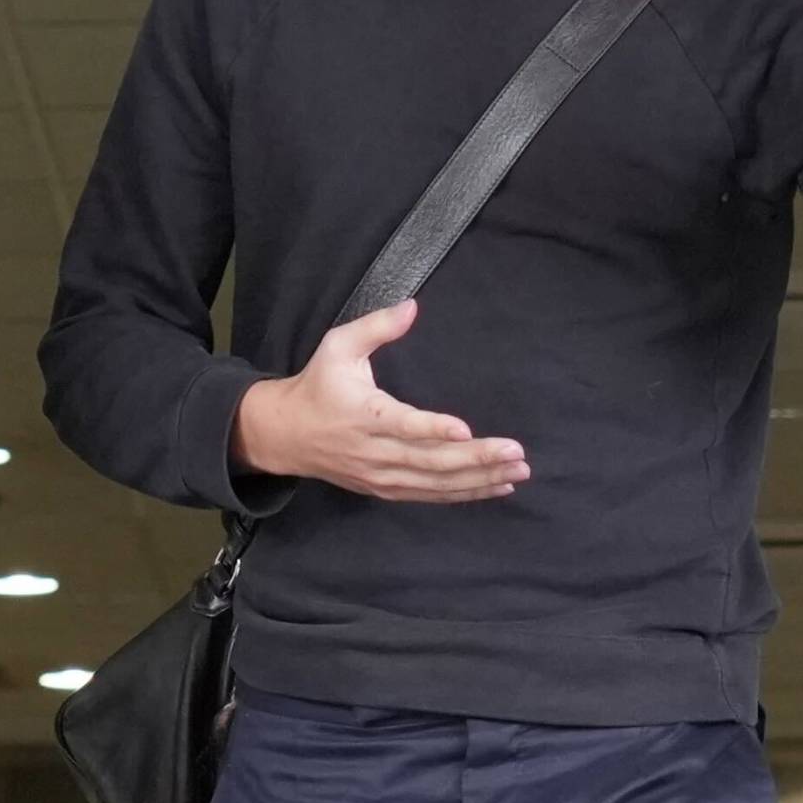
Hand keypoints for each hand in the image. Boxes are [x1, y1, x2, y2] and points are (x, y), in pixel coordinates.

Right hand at [231, 299, 527, 503]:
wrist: (285, 435)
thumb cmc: (317, 385)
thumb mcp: (337, 346)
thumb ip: (376, 327)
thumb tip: (412, 306)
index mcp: (363, 414)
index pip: (402, 425)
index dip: (432, 430)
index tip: (464, 429)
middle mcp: (374, 451)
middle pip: (429, 462)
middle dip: (476, 459)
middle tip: (516, 454)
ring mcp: (381, 476)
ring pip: (436, 484)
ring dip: (479, 480)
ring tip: (517, 473)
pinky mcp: (386, 490)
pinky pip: (430, 496)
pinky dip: (465, 494)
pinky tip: (496, 488)